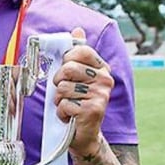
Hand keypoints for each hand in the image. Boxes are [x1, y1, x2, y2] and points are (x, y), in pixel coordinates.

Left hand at [51, 27, 113, 155]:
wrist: (84, 134)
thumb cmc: (77, 102)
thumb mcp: (76, 76)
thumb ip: (76, 54)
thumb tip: (78, 29)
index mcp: (102, 68)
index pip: (80, 50)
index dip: (66, 60)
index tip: (67, 73)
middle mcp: (105, 80)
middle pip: (68, 68)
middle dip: (59, 82)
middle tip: (66, 92)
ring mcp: (101, 95)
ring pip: (63, 88)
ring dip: (59, 99)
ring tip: (69, 105)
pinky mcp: (93, 110)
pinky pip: (65, 104)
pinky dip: (62, 112)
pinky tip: (71, 117)